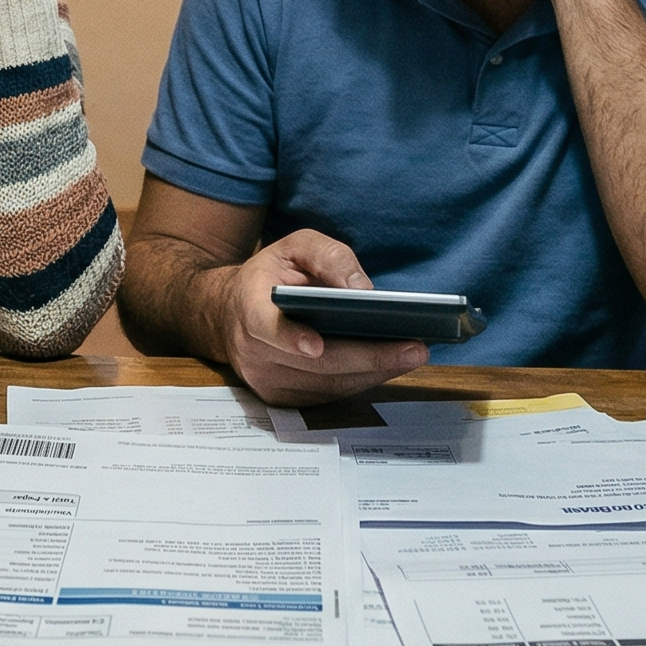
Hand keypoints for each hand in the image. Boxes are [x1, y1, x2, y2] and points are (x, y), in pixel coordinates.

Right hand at [209, 229, 428, 406]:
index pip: (264, 327)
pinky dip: (361, 381)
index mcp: (249, 306)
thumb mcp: (295, 247)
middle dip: (368, 357)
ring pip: (326, 384)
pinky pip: (327, 395)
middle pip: (314, 364)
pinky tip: (389, 366)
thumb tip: (362, 288)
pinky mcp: (280, 398)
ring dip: (373, 373)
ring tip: (412, 356)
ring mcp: (264, 380)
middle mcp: (252, 350)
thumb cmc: (270, 276)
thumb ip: (327, 256)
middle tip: (414, 348)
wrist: (231, 312)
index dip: (289, 338)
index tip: (316, 345)